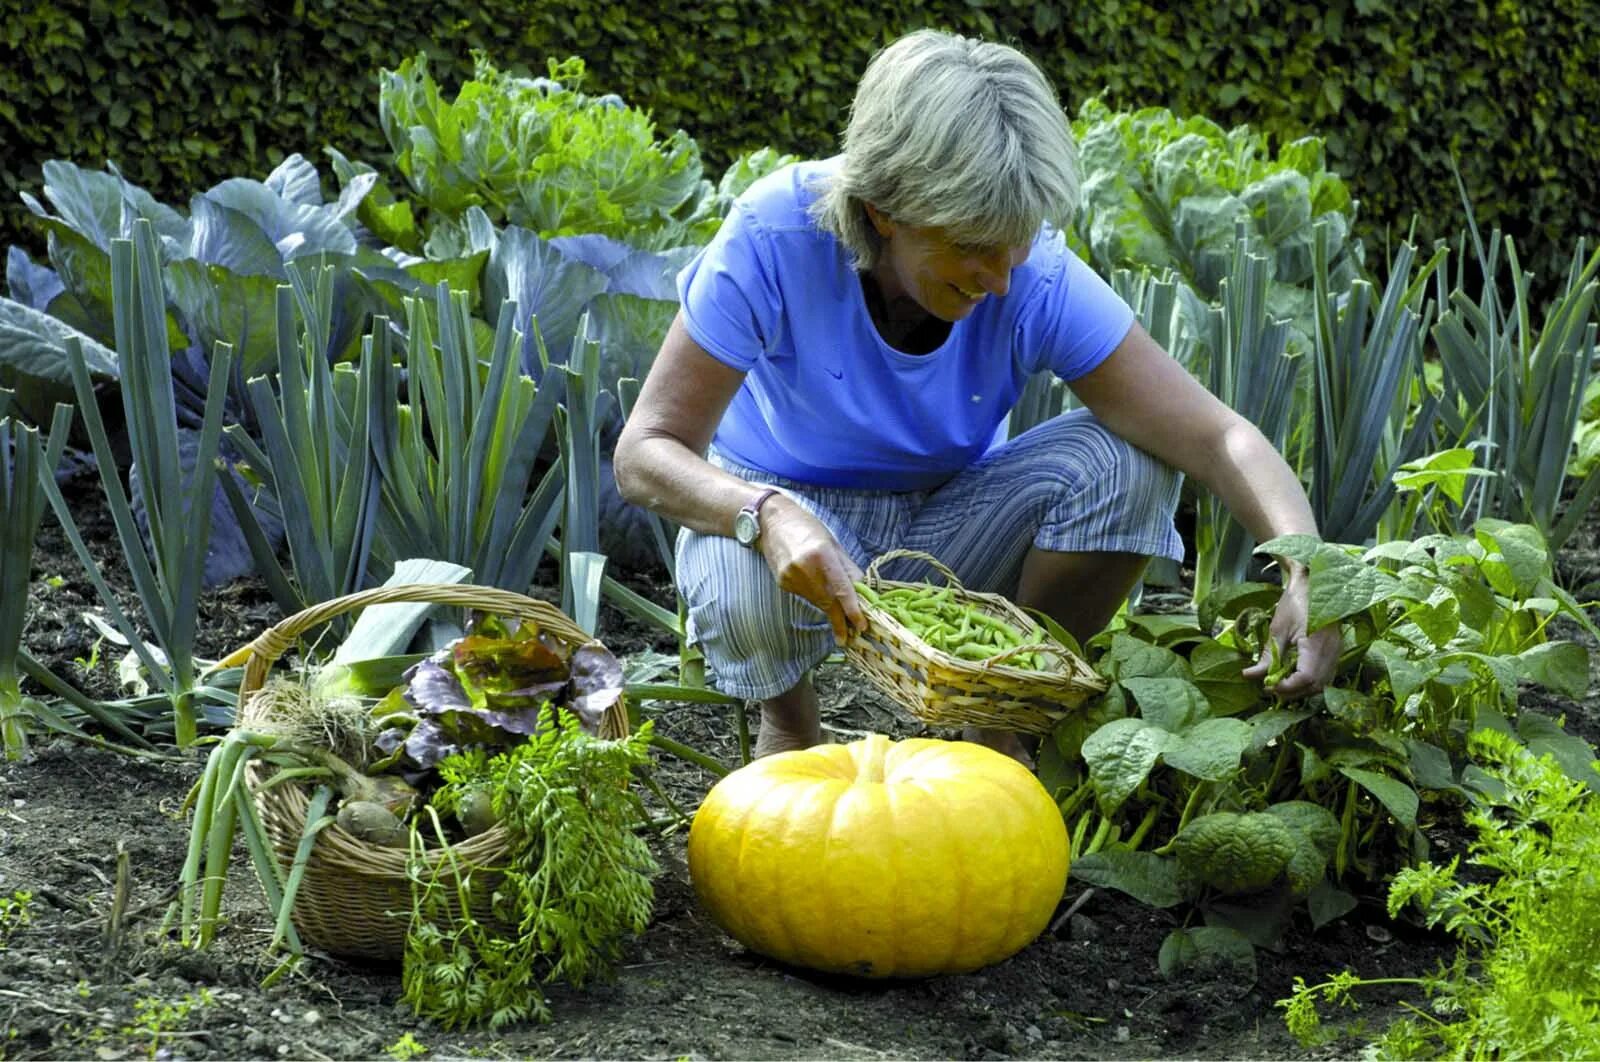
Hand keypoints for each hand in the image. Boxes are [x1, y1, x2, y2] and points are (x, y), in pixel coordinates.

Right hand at [757, 496, 867, 644]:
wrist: (772, 521)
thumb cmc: (807, 528)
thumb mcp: (833, 544)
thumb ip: (848, 569)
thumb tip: (864, 591)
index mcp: (822, 555)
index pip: (842, 589)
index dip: (852, 610)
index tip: (861, 626)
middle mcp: (805, 568)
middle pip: (828, 602)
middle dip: (840, 621)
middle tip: (847, 638)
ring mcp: (791, 578)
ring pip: (817, 601)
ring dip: (828, 606)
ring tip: (836, 609)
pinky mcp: (783, 583)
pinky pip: (805, 595)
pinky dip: (814, 595)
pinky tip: (813, 584)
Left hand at [1241, 569, 1339, 698]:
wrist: (1316, 584)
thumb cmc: (1296, 602)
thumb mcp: (1277, 628)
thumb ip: (1268, 656)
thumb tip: (1250, 676)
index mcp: (1316, 644)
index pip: (1306, 678)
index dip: (1287, 687)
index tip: (1268, 686)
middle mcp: (1331, 652)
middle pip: (1316, 685)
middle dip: (1292, 692)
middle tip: (1271, 688)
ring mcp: (1337, 653)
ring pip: (1322, 684)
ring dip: (1301, 689)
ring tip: (1280, 683)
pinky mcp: (1336, 652)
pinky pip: (1326, 675)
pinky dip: (1310, 681)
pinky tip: (1294, 675)